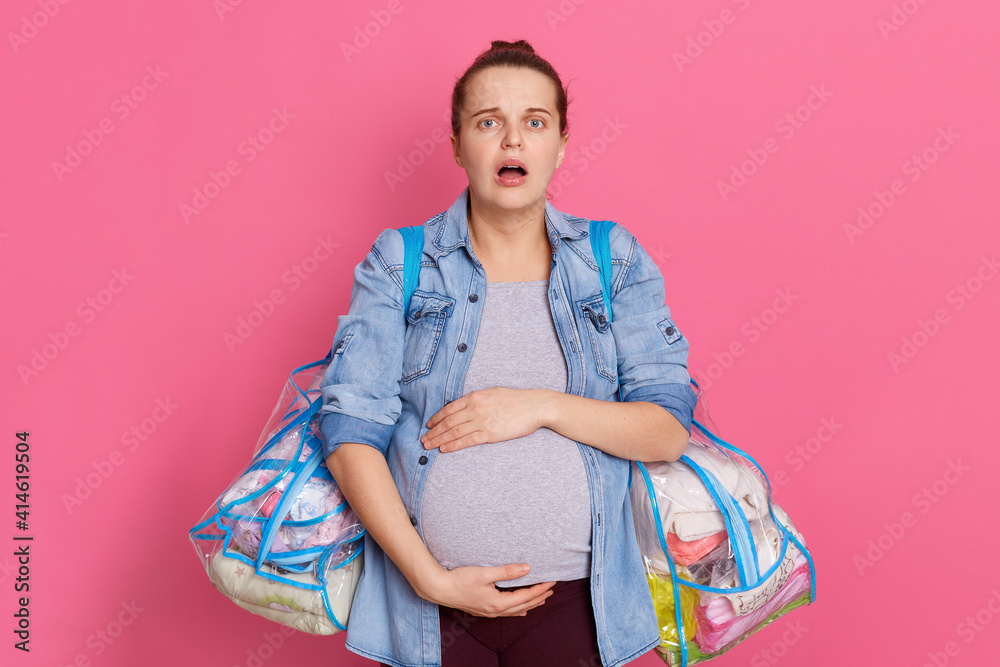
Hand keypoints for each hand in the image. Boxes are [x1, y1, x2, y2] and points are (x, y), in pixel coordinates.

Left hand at [421, 388, 549, 452]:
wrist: (534, 406)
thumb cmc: (515, 400)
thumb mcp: (492, 393)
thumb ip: (477, 400)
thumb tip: (464, 407)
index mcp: (475, 397)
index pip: (449, 408)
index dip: (437, 418)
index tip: (429, 425)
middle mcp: (476, 408)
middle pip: (448, 421)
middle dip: (434, 432)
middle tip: (423, 439)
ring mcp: (482, 421)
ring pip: (454, 432)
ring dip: (439, 440)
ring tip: (429, 446)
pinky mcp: (490, 433)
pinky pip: (467, 441)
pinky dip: (453, 445)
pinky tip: (445, 449)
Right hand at [423, 563, 555, 617]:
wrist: (440, 589)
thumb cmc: (460, 579)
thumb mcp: (485, 572)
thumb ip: (507, 571)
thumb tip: (527, 569)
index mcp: (498, 602)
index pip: (526, 596)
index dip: (540, 588)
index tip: (552, 581)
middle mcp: (496, 611)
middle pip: (524, 605)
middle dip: (539, 596)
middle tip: (552, 588)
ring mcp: (489, 612)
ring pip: (516, 610)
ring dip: (531, 604)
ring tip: (543, 598)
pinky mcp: (484, 610)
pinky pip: (507, 613)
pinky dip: (518, 610)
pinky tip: (522, 611)